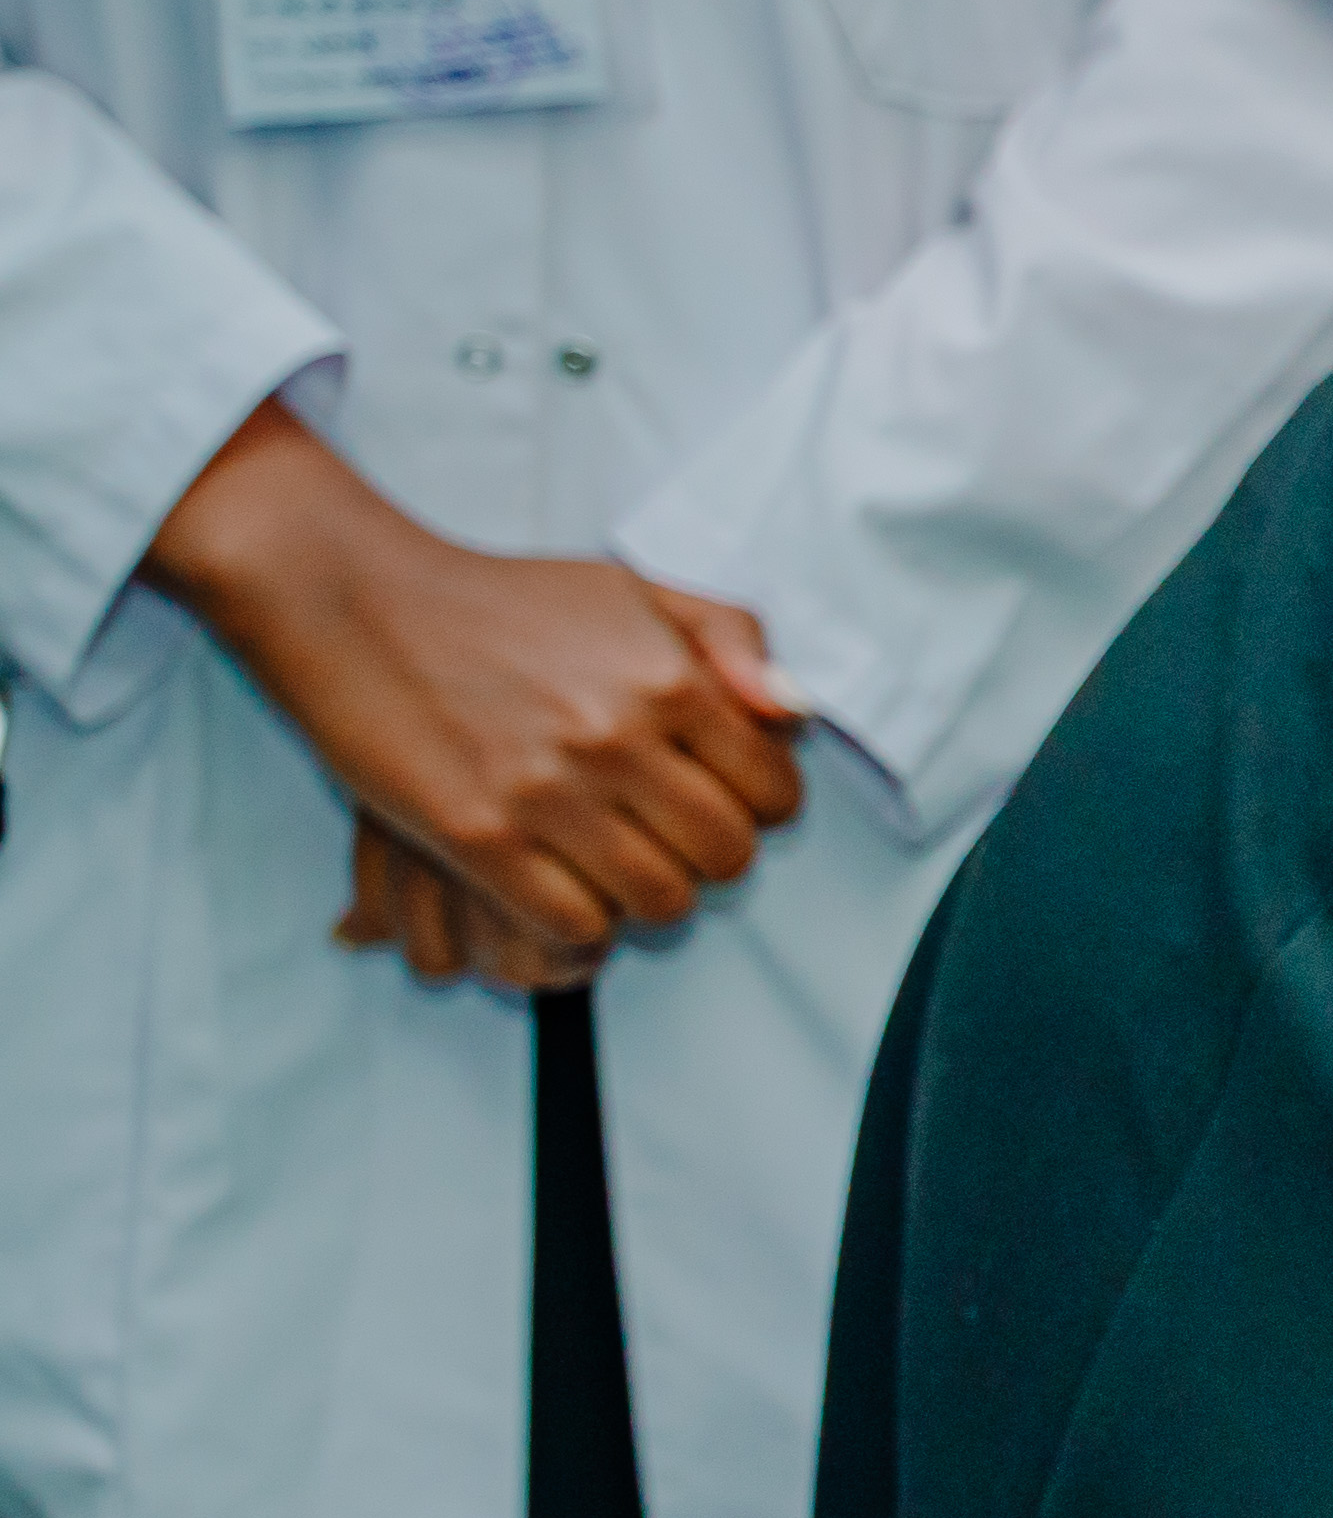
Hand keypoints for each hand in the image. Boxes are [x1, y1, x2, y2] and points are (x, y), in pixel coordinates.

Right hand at [142, 400, 805, 966]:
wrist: (355, 600)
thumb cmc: (500, 600)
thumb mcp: (631, 589)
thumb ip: (730, 638)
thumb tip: (791, 713)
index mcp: (670, 679)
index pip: (774, 792)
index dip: (758, 809)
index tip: (718, 801)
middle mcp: (619, 737)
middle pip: (725, 857)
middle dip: (707, 861)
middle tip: (666, 843)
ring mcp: (548, 791)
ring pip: (659, 901)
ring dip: (646, 900)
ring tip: (615, 871)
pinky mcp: (477, 836)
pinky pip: (573, 924)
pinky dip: (580, 928)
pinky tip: (560, 896)